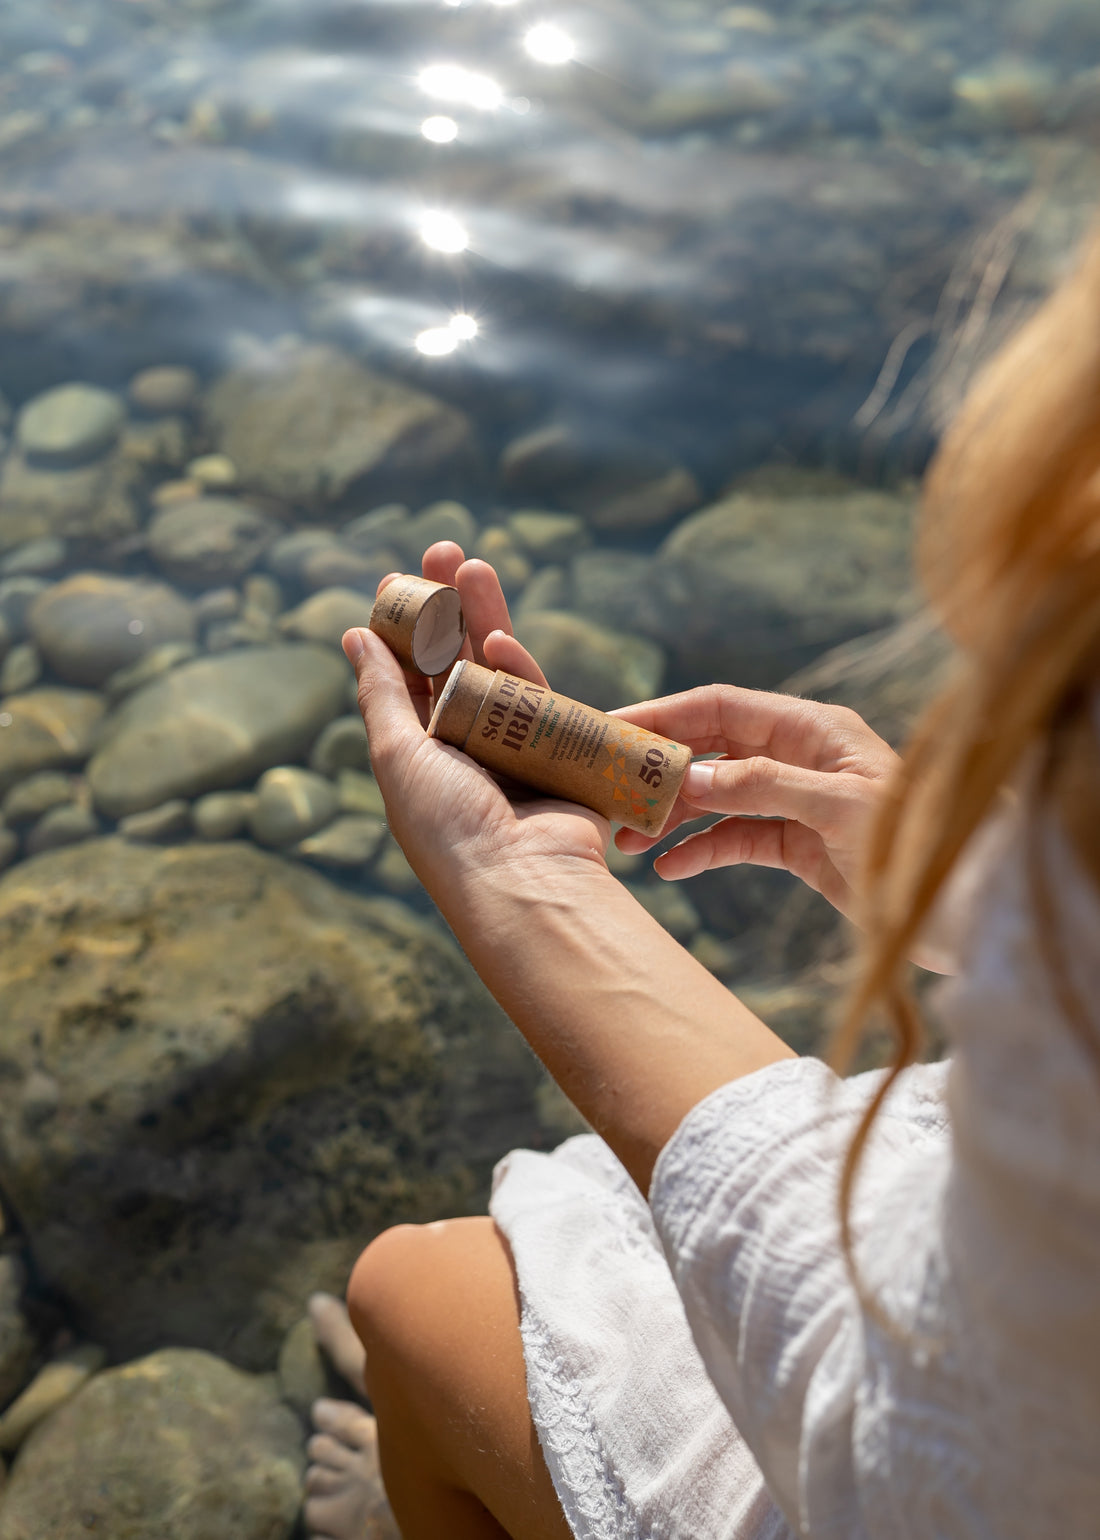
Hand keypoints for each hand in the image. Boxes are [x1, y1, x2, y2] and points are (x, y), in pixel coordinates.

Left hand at [342, 543, 611, 903]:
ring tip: (471, 563)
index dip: (403, 625)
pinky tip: (501, 640)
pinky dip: (521, 670)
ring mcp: (516, 749)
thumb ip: (380, 692)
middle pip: (456, 661)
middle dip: (448, 606)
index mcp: (419, 754)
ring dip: (484, 615)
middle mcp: (466, 749)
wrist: (524, 884)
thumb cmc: (448, 828)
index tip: (396, 578)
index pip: (407, 675)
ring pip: (499, 669)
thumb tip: (354, 635)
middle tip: (442, 549)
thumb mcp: (396, 754)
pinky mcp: (562, 754)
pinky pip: (541, 700)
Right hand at [613, 685, 900, 925]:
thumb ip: (763, 785)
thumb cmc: (915, 839)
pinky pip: (736, 839)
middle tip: (609, 795)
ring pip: (717, 799)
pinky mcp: (799, 846)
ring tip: (627, 841)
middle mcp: (800, 757)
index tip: (614, 731)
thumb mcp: (838, 805)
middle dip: (659, 772)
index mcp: (812, 728)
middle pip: (710, 751)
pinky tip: (669, 869)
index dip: (665, 715)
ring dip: (672, 816)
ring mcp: (797, 802)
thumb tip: (691, 777)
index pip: (720, 707)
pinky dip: (701, 852)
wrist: (960, 904)